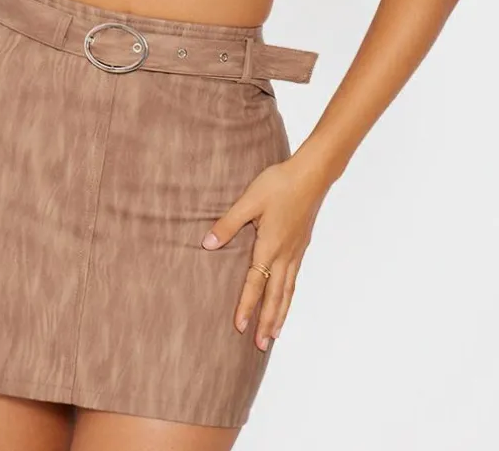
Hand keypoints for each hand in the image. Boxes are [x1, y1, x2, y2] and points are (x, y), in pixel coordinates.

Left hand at [201, 155, 327, 350]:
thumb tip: (207, 244)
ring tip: (276, 334)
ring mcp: (296, 251)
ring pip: (288, 290)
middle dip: (268, 321)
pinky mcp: (302, 245)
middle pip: (275, 295)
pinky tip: (287, 298)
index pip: (255, 283)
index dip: (247, 306)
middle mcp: (285, 255)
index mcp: (270, 246)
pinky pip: (295, 278)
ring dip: (280, 313)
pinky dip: (290, 295)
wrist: (311, 174)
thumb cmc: (279, 184)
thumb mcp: (249, 200)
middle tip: (262, 346)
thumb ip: (228, 224)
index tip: (240, 327)